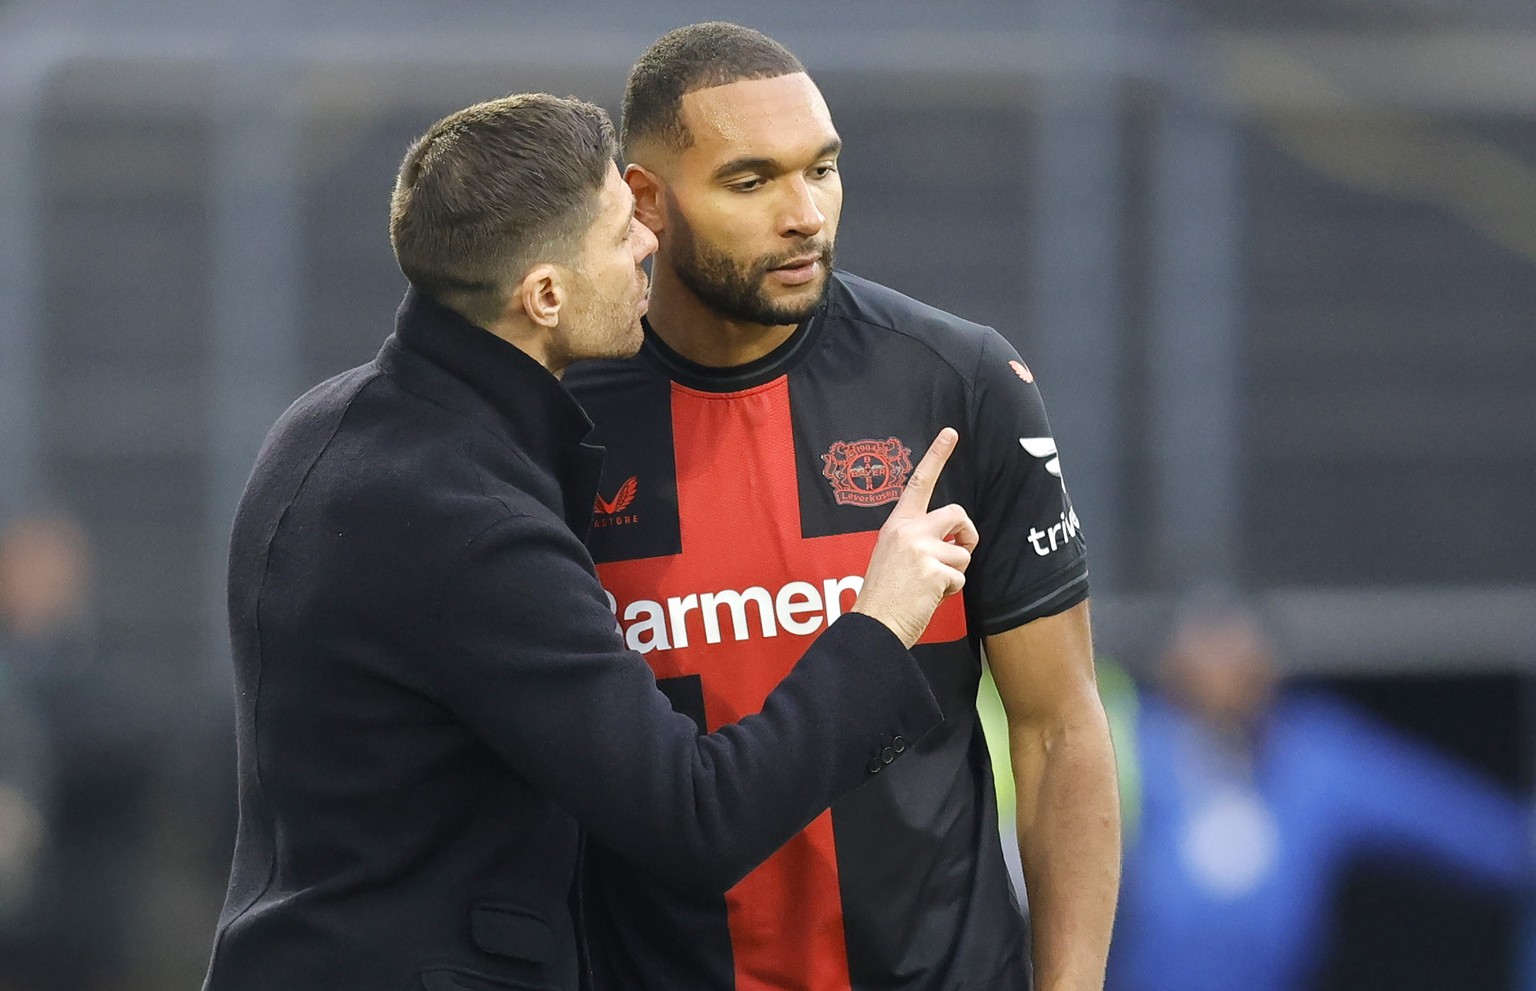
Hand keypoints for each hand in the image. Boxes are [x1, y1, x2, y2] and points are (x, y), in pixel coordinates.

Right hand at [852, 428, 978, 647]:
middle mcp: (908, 531)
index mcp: (897, 524)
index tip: (951, 433)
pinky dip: (949, 592)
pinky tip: (928, 598)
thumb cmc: (884, 595)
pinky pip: (960, 578)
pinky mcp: (934, 571)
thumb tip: (951, 540)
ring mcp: (921, 549)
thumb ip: (915, 540)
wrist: (873, 624)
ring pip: (962, 553)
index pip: (918, 483)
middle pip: (957, 514)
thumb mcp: (891, 555)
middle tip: (961, 548)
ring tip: (929, 586)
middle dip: (967, 533)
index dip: (936, 456)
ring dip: (954, 573)